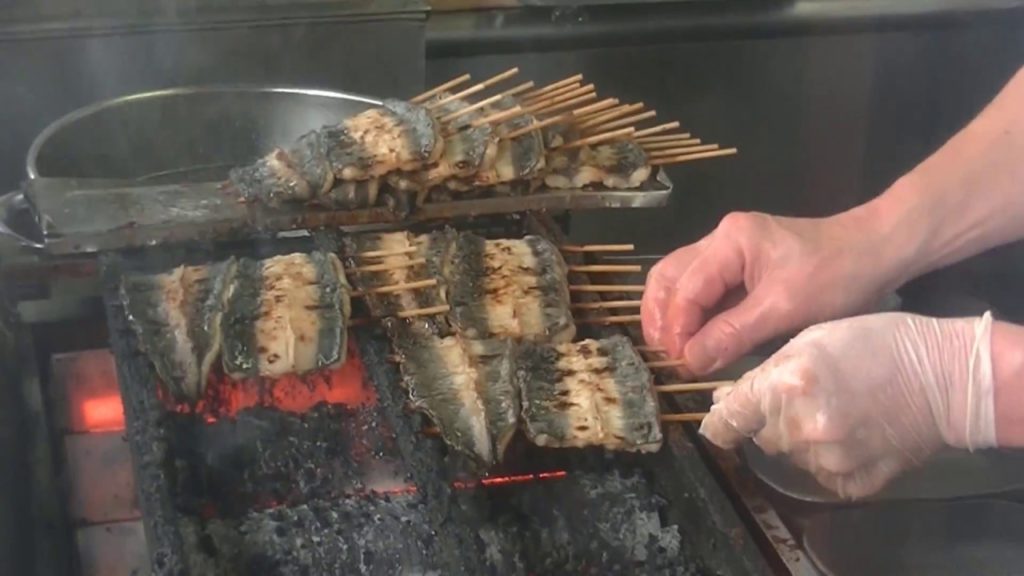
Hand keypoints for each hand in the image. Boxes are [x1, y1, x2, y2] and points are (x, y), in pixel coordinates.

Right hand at [641, 211, 900, 374]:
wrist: (878, 251)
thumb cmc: (836, 276)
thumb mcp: (783, 309)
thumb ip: (732, 334)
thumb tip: (690, 362)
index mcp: (729, 240)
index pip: (686, 287)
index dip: (677, 328)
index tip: (678, 362)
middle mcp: (720, 238)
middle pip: (670, 275)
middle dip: (661, 316)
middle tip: (664, 355)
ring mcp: (729, 250)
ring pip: (681, 280)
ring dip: (672, 315)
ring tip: (672, 349)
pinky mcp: (741, 265)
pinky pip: (703, 288)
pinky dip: (693, 313)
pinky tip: (694, 337)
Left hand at [699, 312, 995, 499]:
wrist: (946, 378)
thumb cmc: (877, 343)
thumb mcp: (812, 339)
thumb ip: (763, 373)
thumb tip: (723, 403)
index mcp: (786, 385)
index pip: (728, 418)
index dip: (718, 422)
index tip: (715, 423)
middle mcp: (800, 427)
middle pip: (760, 435)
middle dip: (771, 419)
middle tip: (804, 396)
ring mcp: (827, 460)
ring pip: (789, 455)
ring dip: (799, 438)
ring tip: (835, 410)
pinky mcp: (852, 484)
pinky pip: (821, 475)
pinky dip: (828, 459)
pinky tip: (852, 433)